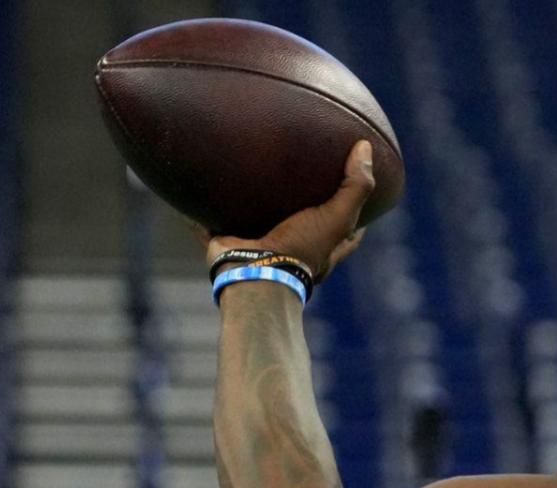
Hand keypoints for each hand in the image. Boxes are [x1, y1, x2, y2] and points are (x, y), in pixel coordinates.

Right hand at [195, 140, 376, 282]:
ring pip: (252, 221)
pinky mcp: (225, 240)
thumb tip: (365, 147)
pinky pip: (208, 221)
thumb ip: (356, 185)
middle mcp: (290, 248)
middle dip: (296, 206)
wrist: (254, 271)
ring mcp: (257, 245)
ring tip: (243, 171)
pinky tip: (192, 187)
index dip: (354, 213)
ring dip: (247, 204)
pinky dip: (199, 210)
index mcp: (320, 248)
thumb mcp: (338, 217)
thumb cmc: (301, 247)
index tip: (354, 189)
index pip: (346, 232)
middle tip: (295, 174)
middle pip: (298, 224)